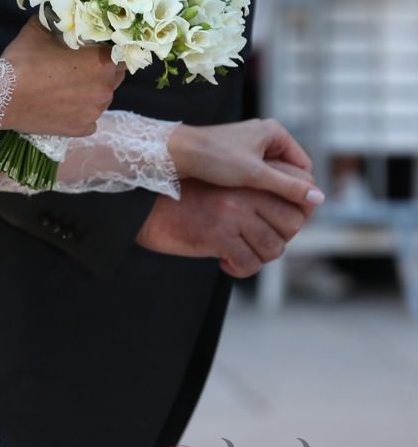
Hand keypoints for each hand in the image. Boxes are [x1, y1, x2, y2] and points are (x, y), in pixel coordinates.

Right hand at [1, 19, 124, 136]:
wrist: (3, 97)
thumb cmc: (24, 60)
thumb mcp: (40, 29)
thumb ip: (58, 20)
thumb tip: (61, 13)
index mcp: (101, 62)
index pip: (120, 52)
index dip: (109, 48)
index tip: (95, 47)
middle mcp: (105, 89)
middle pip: (115, 76)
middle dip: (103, 70)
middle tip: (80, 65)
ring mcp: (94, 112)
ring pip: (102, 98)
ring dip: (91, 91)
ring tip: (67, 87)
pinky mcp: (82, 129)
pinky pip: (89, 118)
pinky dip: (80, 112)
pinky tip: (63, 105)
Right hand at [136, 176, 312, 277]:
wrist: (149, 208)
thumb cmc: (186, 199)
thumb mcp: (223, 187)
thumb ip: (254, 195)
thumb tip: (293, 220)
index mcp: (248, 177)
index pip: (296, 194)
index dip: (298, 214)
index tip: (282, 227)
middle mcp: (245, 192)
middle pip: (291, 223)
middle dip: (279, 238)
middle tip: (257, 242)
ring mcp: (233, 214)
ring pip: (274, 247)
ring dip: (259, 256)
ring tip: (241, 252)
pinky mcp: (218, 236)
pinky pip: (249, 264)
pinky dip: (240, 269)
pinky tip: (225, 263)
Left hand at [168, 119, 323, 207]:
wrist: (175, 152)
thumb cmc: (213, 157)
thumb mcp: (254, 174)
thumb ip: (287, 186)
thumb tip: (320, 198)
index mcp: (275, 133)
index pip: (304, 169)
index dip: (302, 192)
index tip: (295, 216)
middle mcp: (265, 137)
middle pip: (290, 174)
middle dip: (286, 196)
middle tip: (280, 220)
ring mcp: (250, 148)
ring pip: (272, 179)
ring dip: (270, 197)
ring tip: (264, 216)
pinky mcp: (237, 159)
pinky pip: (257, 180)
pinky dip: (256, 194)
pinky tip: (250, 209)